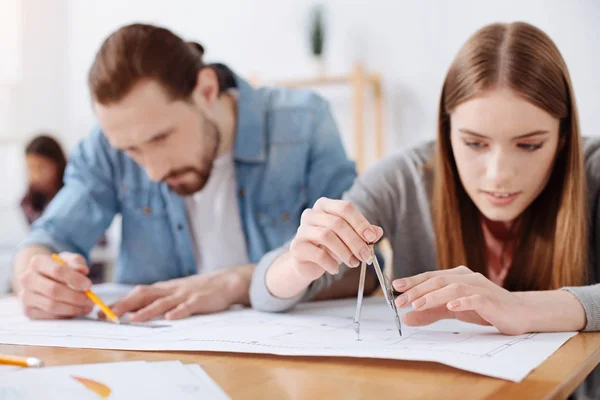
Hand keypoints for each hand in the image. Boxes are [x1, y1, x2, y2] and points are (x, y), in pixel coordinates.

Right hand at [18, 252, 93, 318]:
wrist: (43, 278)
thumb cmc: (59, 269)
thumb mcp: (69, 260)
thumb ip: (77, 262)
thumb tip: (82, 270)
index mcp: (38, 262)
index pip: (57, 271)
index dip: (75, 279)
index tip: (88, 285)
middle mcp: (27, 279)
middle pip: (54, 290)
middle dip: (76, 297)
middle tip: (90, 300)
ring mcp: (26, 296)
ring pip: (52, 305)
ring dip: (73, 308)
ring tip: (87, 306)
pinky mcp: (28, 310)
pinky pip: (49, 316)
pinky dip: (65, 315)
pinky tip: (76, 311)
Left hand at [109, 266, 251, 321]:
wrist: (226, 281)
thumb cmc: (200, 289)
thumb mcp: (176, 292)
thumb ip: (159, 299)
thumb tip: (134, 310)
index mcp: (164, 288)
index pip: (138, 293)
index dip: (120, 302)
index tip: (102, 311)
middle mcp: (171, 290)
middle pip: (144, 295)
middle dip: (125, 305)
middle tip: (108, 315)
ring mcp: (185, 294)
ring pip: (162, 302)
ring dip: (146, 311)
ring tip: (132, 319)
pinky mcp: (200, 300)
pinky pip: (188, 306)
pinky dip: (178, 312)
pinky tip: (170, 318)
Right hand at [289, 198, 383, 280]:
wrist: (308, 262)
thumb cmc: (331, 246)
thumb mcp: (350, 238)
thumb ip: (363, 233)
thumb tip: (378, 232)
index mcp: (325, 205)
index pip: (345, 208)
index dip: (360, 222)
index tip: (372, 237)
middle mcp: (311, 214)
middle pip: (337, 223)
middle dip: (355, 241)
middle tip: (366, 256)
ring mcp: (301, 229)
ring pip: (326, 236)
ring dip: (344, 252)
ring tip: (353, 263)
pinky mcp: (296, 247)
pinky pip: (317, 253)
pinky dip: (331, 263)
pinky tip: (336, 269)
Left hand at [392, 266, 528, 334]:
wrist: (519, 313)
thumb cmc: (484, 309)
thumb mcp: (452, 311)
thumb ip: (430, 312)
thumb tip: (406, 317)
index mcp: (456, 277)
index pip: (430, 276)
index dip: (413, 281)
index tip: (395, 288)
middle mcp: (467, 278)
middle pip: (438, 280)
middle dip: (417, 290)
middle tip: (401, 301)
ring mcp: (480, 288)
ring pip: (453, 287)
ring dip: (434, 295)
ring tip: (418, 304)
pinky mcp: (491, 301)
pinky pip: (475, 299)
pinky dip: (463, 301)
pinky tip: (451, 306)